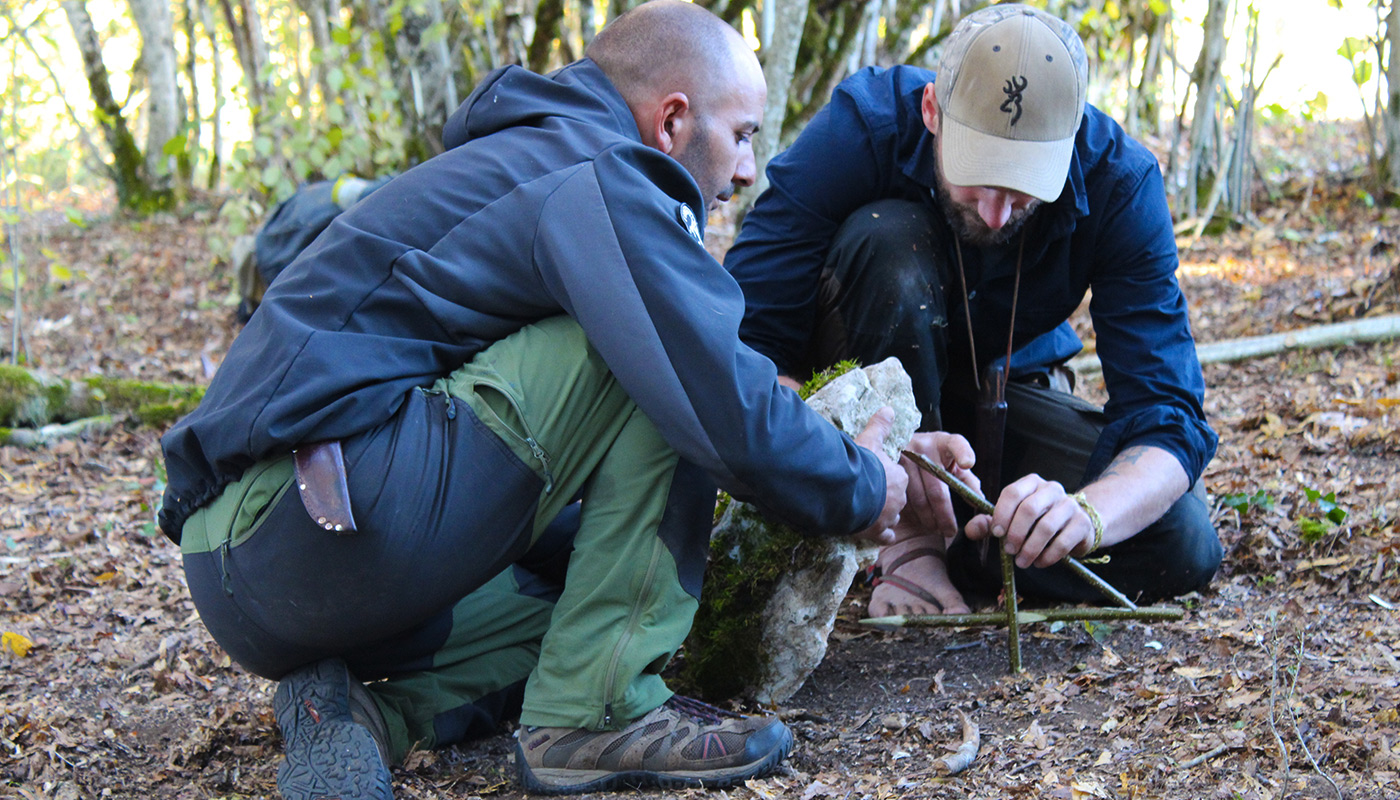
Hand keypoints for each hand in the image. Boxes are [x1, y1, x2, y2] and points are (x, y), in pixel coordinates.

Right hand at [852, 407, 906, 544]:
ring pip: (891, 517)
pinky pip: (885, 536)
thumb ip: (880, 427)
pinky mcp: (878, 533)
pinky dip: (880, 534)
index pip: (898, 479)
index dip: (885, 478)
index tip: (874, 477)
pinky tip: (871, 530)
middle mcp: (899, 499)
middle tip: (869, 493)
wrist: (847, 491)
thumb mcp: (869, 441)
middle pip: (896, 499)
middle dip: (884, 497)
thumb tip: (889, 409)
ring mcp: (889, 517)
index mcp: (899, 478)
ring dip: (882, 515)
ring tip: (868, 511)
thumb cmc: (859, 465)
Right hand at [898, 432, 976, 538]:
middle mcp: (922, 447)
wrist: (900, 445)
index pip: (956, 444)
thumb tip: (979, 501)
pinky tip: (918, 520)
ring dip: (928, 519)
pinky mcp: (887, 471)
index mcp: (943, 442)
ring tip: (935, 529)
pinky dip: (912, 514)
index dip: (962, 453)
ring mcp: (903, 458)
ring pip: (918, 499)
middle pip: (937, 489)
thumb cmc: (933, 458)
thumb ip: (966, 480)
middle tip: (950, 531)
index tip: (968, 464)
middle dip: (945, 515)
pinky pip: (902, 500)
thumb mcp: (950, 462)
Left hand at [964, 473, 1094, 567]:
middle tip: (1009, 550)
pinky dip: (1048, 556)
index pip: (1013, 492)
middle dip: (1015, 533)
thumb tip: (970, 530)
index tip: (996, 533)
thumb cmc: (1038, 522)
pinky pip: (1063, 542)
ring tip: (1022, 561)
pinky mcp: (1082, 524)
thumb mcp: (1012, 520)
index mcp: (1031, 483)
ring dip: (1030, 548)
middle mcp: (1052, 489)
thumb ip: (989, 524)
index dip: (1002, 514)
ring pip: (1047, 526)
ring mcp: (1070, 505)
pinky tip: (1039, 563)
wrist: (1077, 525)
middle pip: (1029, 509)